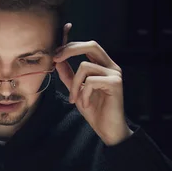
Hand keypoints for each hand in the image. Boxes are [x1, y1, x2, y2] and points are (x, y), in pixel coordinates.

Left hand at [53, 26, 131, 145]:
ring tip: (75, 100)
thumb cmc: (94, 110)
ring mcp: (115, 74)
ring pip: (85, 66)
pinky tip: (85, 104)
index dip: (73, 40)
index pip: (88, 45)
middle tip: (55, 59)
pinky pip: (90, 81)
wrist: (108, 130)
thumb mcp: (76, 90)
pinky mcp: (116, 83)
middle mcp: (111, 66)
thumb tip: (57, 60)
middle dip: (70, 49)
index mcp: (103, 65)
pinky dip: (83, 93)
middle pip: (91, 45)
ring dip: (74, 85)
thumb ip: (68, 75)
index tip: (58, 40)